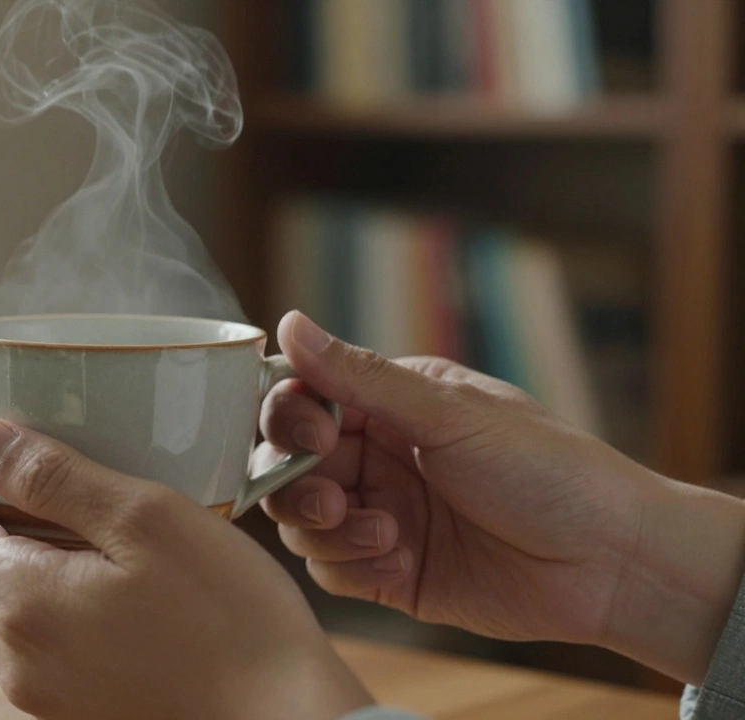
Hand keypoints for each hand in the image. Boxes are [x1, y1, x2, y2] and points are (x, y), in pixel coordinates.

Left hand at [0, 419, 372, 719]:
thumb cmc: (231, 620)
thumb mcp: (147, 519)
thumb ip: (55, 478)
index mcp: (22, 604)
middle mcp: (17, 660)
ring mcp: (44, 694)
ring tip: (32, 512)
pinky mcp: (77, 708)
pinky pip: (20, 643)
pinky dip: (20, 594)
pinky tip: (74, 569)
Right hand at [257, 310, 744, 684]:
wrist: (609, 563)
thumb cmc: (548, 470)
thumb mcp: (450, 414)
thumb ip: (361, 376)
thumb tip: (290, 323)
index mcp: (390, 405)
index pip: (301, 399)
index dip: (289, 417)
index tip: (315, 434)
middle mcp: (378, 457)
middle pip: (286, 464)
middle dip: (294, 483)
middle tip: (333, 499)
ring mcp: (380, 515)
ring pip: (299, 522)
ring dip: (327, 530)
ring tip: (385, 534)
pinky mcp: (388, 572)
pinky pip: (329, 570)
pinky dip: (351, 567)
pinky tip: (401, 561)